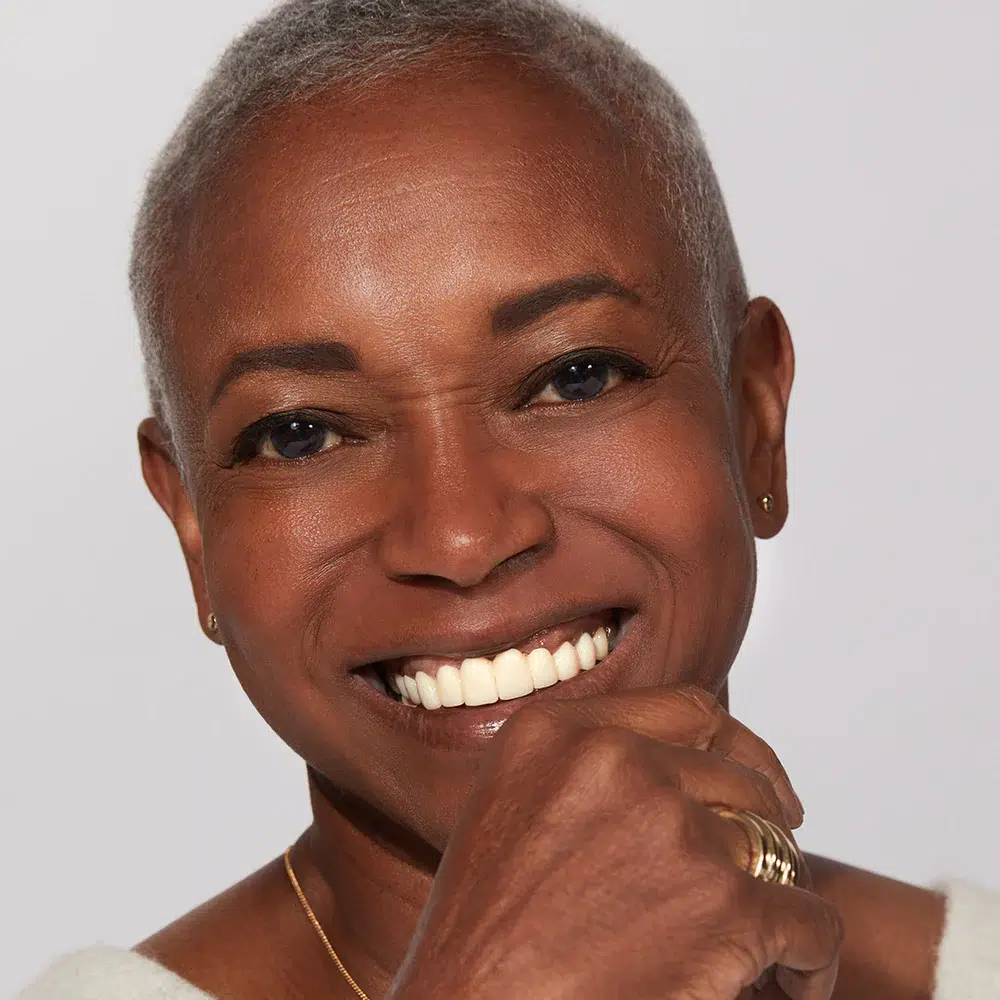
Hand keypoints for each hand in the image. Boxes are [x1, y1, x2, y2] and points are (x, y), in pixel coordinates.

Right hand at [389, 686, 841, 999]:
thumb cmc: (480, 940)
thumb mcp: (507, 810)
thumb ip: (581, 769)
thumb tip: (676, 776)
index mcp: (557, 732)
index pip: (691, 711)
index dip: (739, 749)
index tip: (762, 787)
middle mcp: (617, 760)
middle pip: (739, 778)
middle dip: (763, 827)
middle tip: (768, 874)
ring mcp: (673, 826)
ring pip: (776, 850)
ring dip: (780, 897)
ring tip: (771, 946)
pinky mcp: (725, 904)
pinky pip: (811, 923)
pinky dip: (813, 961)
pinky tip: (796, 985)